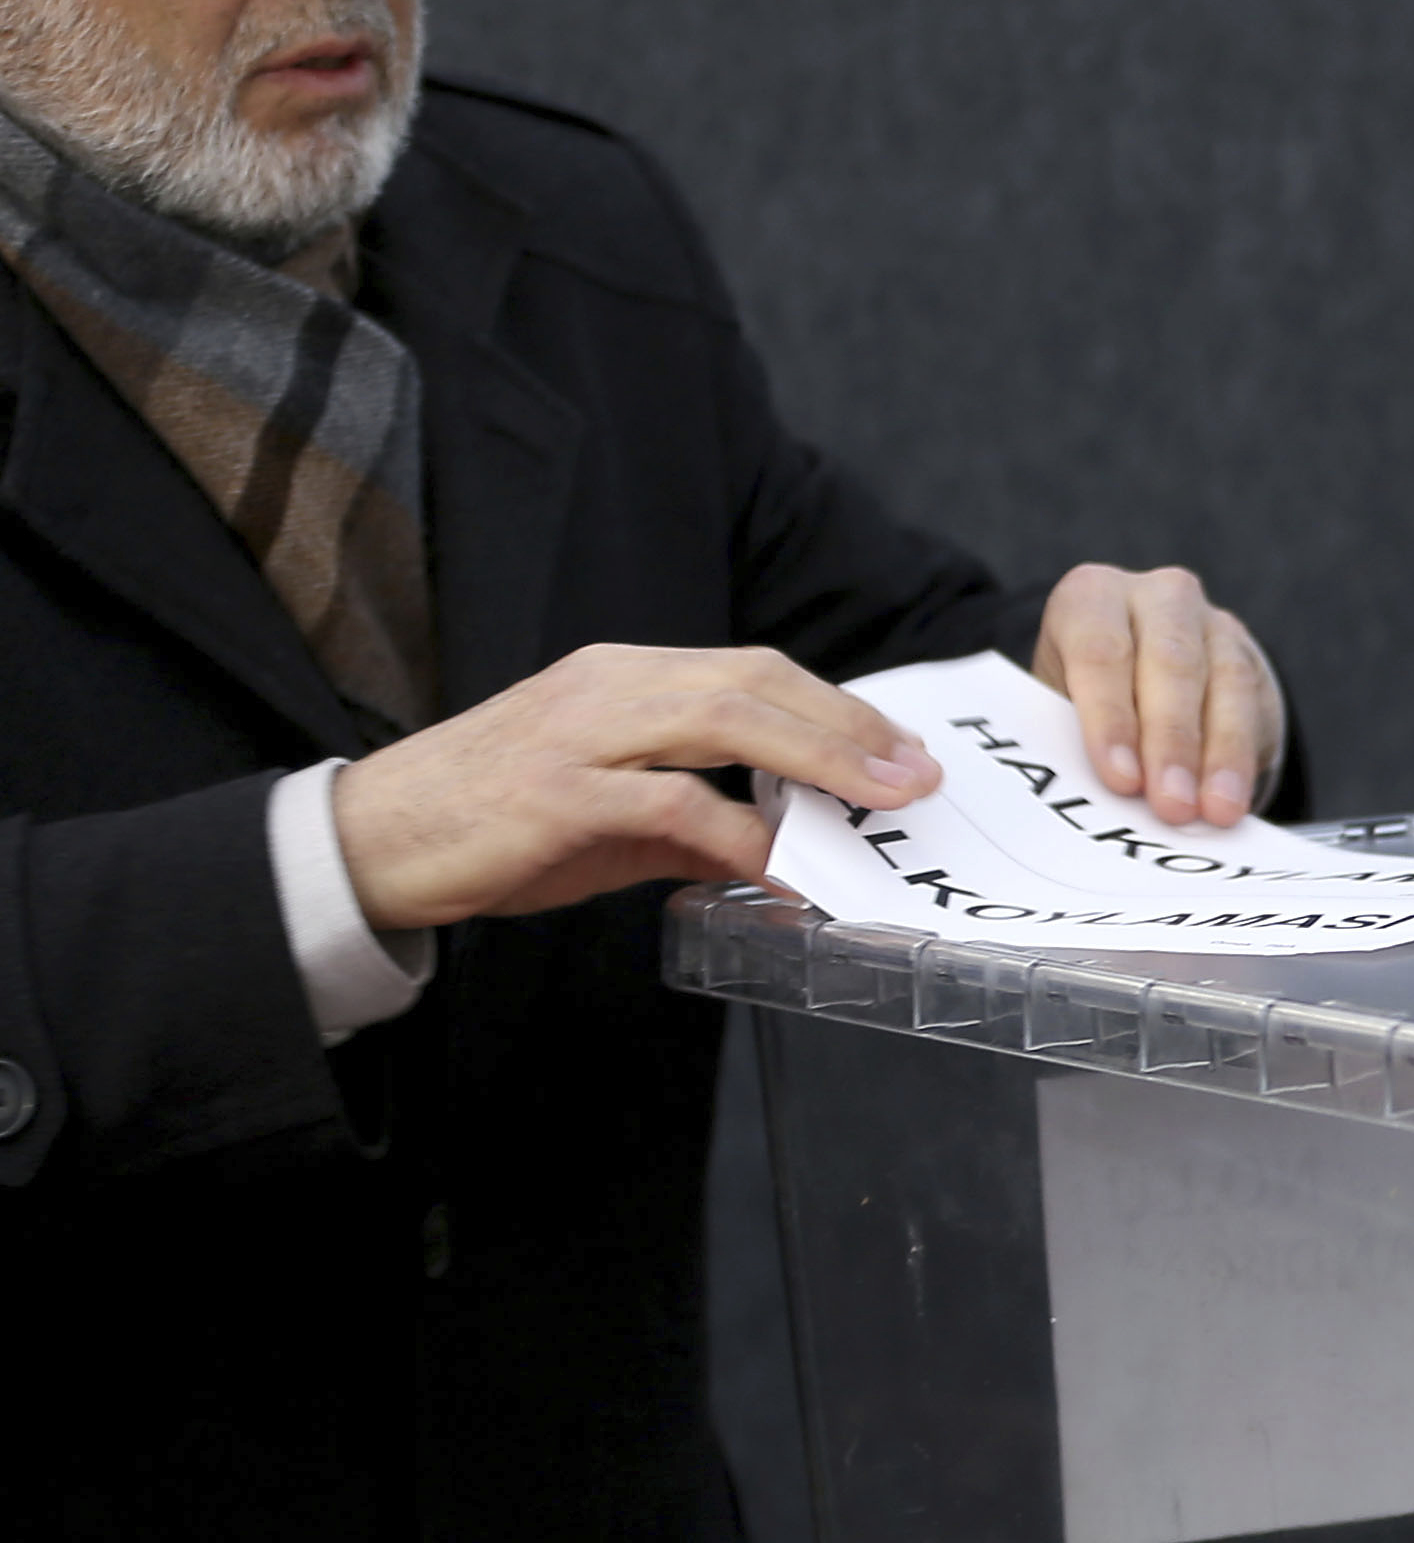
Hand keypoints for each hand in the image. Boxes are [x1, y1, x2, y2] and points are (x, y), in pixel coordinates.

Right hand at [328, 644, 936, 928]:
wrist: (366, 846)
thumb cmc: (490, 825)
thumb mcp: (606, 808)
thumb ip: (690, 813)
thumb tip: (777, 844)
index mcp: (622, 675)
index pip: (753, 670)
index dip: (837, 706)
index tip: (901, 748)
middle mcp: (607, 686)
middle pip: (756, 681)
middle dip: (850, 726)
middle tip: (918, 775)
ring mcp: (580, 733)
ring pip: (726, 719)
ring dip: (820, 760)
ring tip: (883, 804)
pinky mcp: (556, 793)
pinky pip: (674, 804)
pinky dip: (743, 837)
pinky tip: (788, 871)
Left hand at [1033, 563, 1283, 824]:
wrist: (1141, 678)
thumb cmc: (1089, 698)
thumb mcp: (1065, 706)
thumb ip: (1077, 736)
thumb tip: (1107, 793)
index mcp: (1091, 598)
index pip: (1099, 652)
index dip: (1110, 718)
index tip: (1121, 779)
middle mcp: (1156, 596)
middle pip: (1170, 664)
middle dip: (1171, 742)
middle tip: (1172, 804)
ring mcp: (1211, 621)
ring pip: (1224, 682)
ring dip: (1219, 755)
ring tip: (1214, 810)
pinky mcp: (1249, 655)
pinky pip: (1254, 704)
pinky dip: (1243, 757)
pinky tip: (1235, 796)